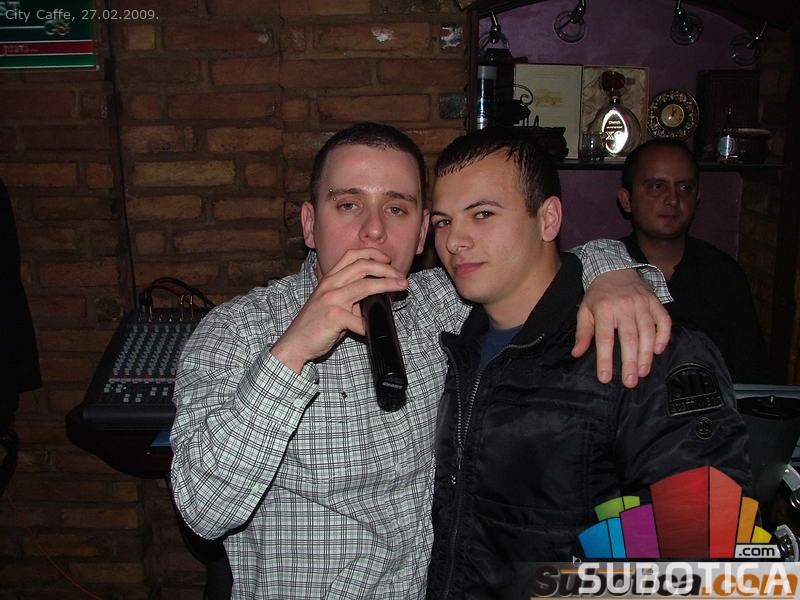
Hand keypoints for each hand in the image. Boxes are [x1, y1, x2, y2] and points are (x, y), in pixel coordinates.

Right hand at [271, 249, 408, 372]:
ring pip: (365, 286)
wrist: (295, 343)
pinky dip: (370, 325)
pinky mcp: (333, 317)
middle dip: (387, 269)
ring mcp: (331, 299)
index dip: (373, 254)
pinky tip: (375, 329)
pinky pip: (358, 319)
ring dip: (388, 284)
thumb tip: (379, 297)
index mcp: (330, 278)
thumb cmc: (316, 325)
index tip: (388, 260)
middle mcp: (330, 284)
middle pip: (363, 266)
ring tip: (402, 287)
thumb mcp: (333, 304)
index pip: (352, 255)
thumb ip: (352, 298)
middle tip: (401, 277)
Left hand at [572, 269, 671, 387]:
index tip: (605, 378)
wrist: (614, 268)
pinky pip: (663, 320)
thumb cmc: (598, 295)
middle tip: (630, 382)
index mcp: (604, 308)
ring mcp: (642, 303)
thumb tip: (577, 353)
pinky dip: (663, 336)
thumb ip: (583, 333)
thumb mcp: (585, 310)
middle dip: (630, 362)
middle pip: (629, 338)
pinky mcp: (655, 301)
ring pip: (648, 331)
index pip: (605, 338)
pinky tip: (657, 350)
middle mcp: (624, 305)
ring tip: (643, 372)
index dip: (605, 360)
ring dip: (646, 354)